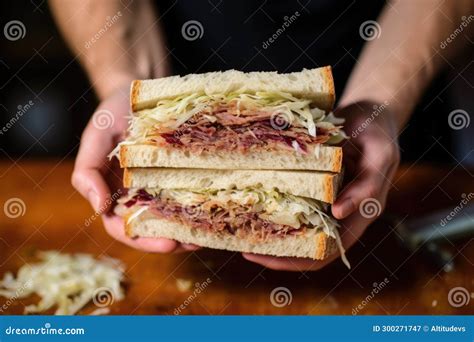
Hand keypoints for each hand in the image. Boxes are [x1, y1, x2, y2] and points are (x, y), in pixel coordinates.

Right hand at [72, 85, 198, 252]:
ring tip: (209, 233)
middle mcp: (138, 195)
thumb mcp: (96, 135)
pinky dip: (198, 206)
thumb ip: (87, 169)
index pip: (124, 228)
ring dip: (189, 229)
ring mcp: (160, 186)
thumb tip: (99, 208)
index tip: (167, 243)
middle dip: (172, 240)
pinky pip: (188, 194)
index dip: (143, 240)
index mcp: (115, 193)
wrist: (138, 89)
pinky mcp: (180, 173)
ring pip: (173, 216)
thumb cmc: (114, 112)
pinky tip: (214, 210)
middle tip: (193, 241)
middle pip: (152, 229)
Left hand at [243, 101, 400, 270]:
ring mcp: (327, 201)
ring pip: (298, 228)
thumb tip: (339, 213)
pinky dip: (276, 208)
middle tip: (244, 249)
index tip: (263, 256)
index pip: (326, 252)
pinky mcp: (317, 187)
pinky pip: (295, 204)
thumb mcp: (380, 156)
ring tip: (242, 232)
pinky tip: (253, 204)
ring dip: (272, 233)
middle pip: (307, 247)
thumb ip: (367, 186)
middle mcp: (341, 214)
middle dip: (276, 252)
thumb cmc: (378, 133)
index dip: (295, 261)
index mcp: (359, 216)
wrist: (372, 113)